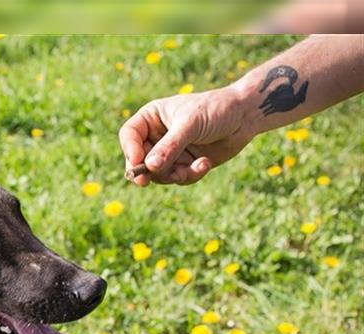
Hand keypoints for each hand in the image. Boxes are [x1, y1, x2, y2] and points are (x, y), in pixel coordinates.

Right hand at [119, 86, 254, 185]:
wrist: (246, 116)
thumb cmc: (216, 109)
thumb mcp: (190, 124)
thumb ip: (170, 146)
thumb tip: (149, 167)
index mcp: (152, 117)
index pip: (130, 135)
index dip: (130, 150)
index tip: (138, 163)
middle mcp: (157, 136)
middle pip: (138, 159)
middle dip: (146, 171)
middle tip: (145, 182)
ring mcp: (170, 152)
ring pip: (158, 174)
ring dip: (173, 175)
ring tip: (191, 168)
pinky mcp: (184, 164)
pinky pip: (178, 178)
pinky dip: (190, 175)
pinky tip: (204, 164)